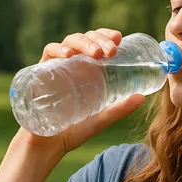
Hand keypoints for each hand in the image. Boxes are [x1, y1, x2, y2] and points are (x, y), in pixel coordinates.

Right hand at [11, 28, 145, 156]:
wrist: (46, 146)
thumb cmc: (72, 132)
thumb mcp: (100, 119)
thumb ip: (119, 109)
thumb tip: (142, 98)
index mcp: (86, 69)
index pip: (96, 43)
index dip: (106, 35)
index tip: (118, 38)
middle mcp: (72, 64)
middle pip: (85, 39)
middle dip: (99, 39)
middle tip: (112, 49)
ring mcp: (55, 66)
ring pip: (69, 42)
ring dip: (84, 42)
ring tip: (97, 53)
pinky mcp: (39, 72)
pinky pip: (47, 53)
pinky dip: (57, 50)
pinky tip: (68, 55)